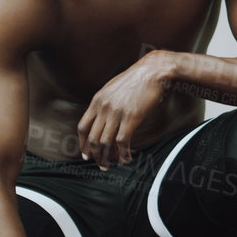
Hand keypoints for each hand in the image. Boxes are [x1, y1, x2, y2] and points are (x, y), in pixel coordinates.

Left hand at [78, 51, 173, 168]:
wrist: (153, 71)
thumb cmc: (137, 79)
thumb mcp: (113, 88)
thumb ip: (105, 103)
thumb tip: (102, 118)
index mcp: (97, 100)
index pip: (83, 127)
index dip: (83, 144)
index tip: (86, 155)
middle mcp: (103, 107)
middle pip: (93, 138)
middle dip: (96, 155)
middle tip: (102, 165)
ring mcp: (116, 113)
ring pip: (105, 143)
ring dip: (108, 158)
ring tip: (113, 165)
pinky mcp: (131, 117)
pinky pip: (121, 141)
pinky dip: (123, 153)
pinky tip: (127, 158)